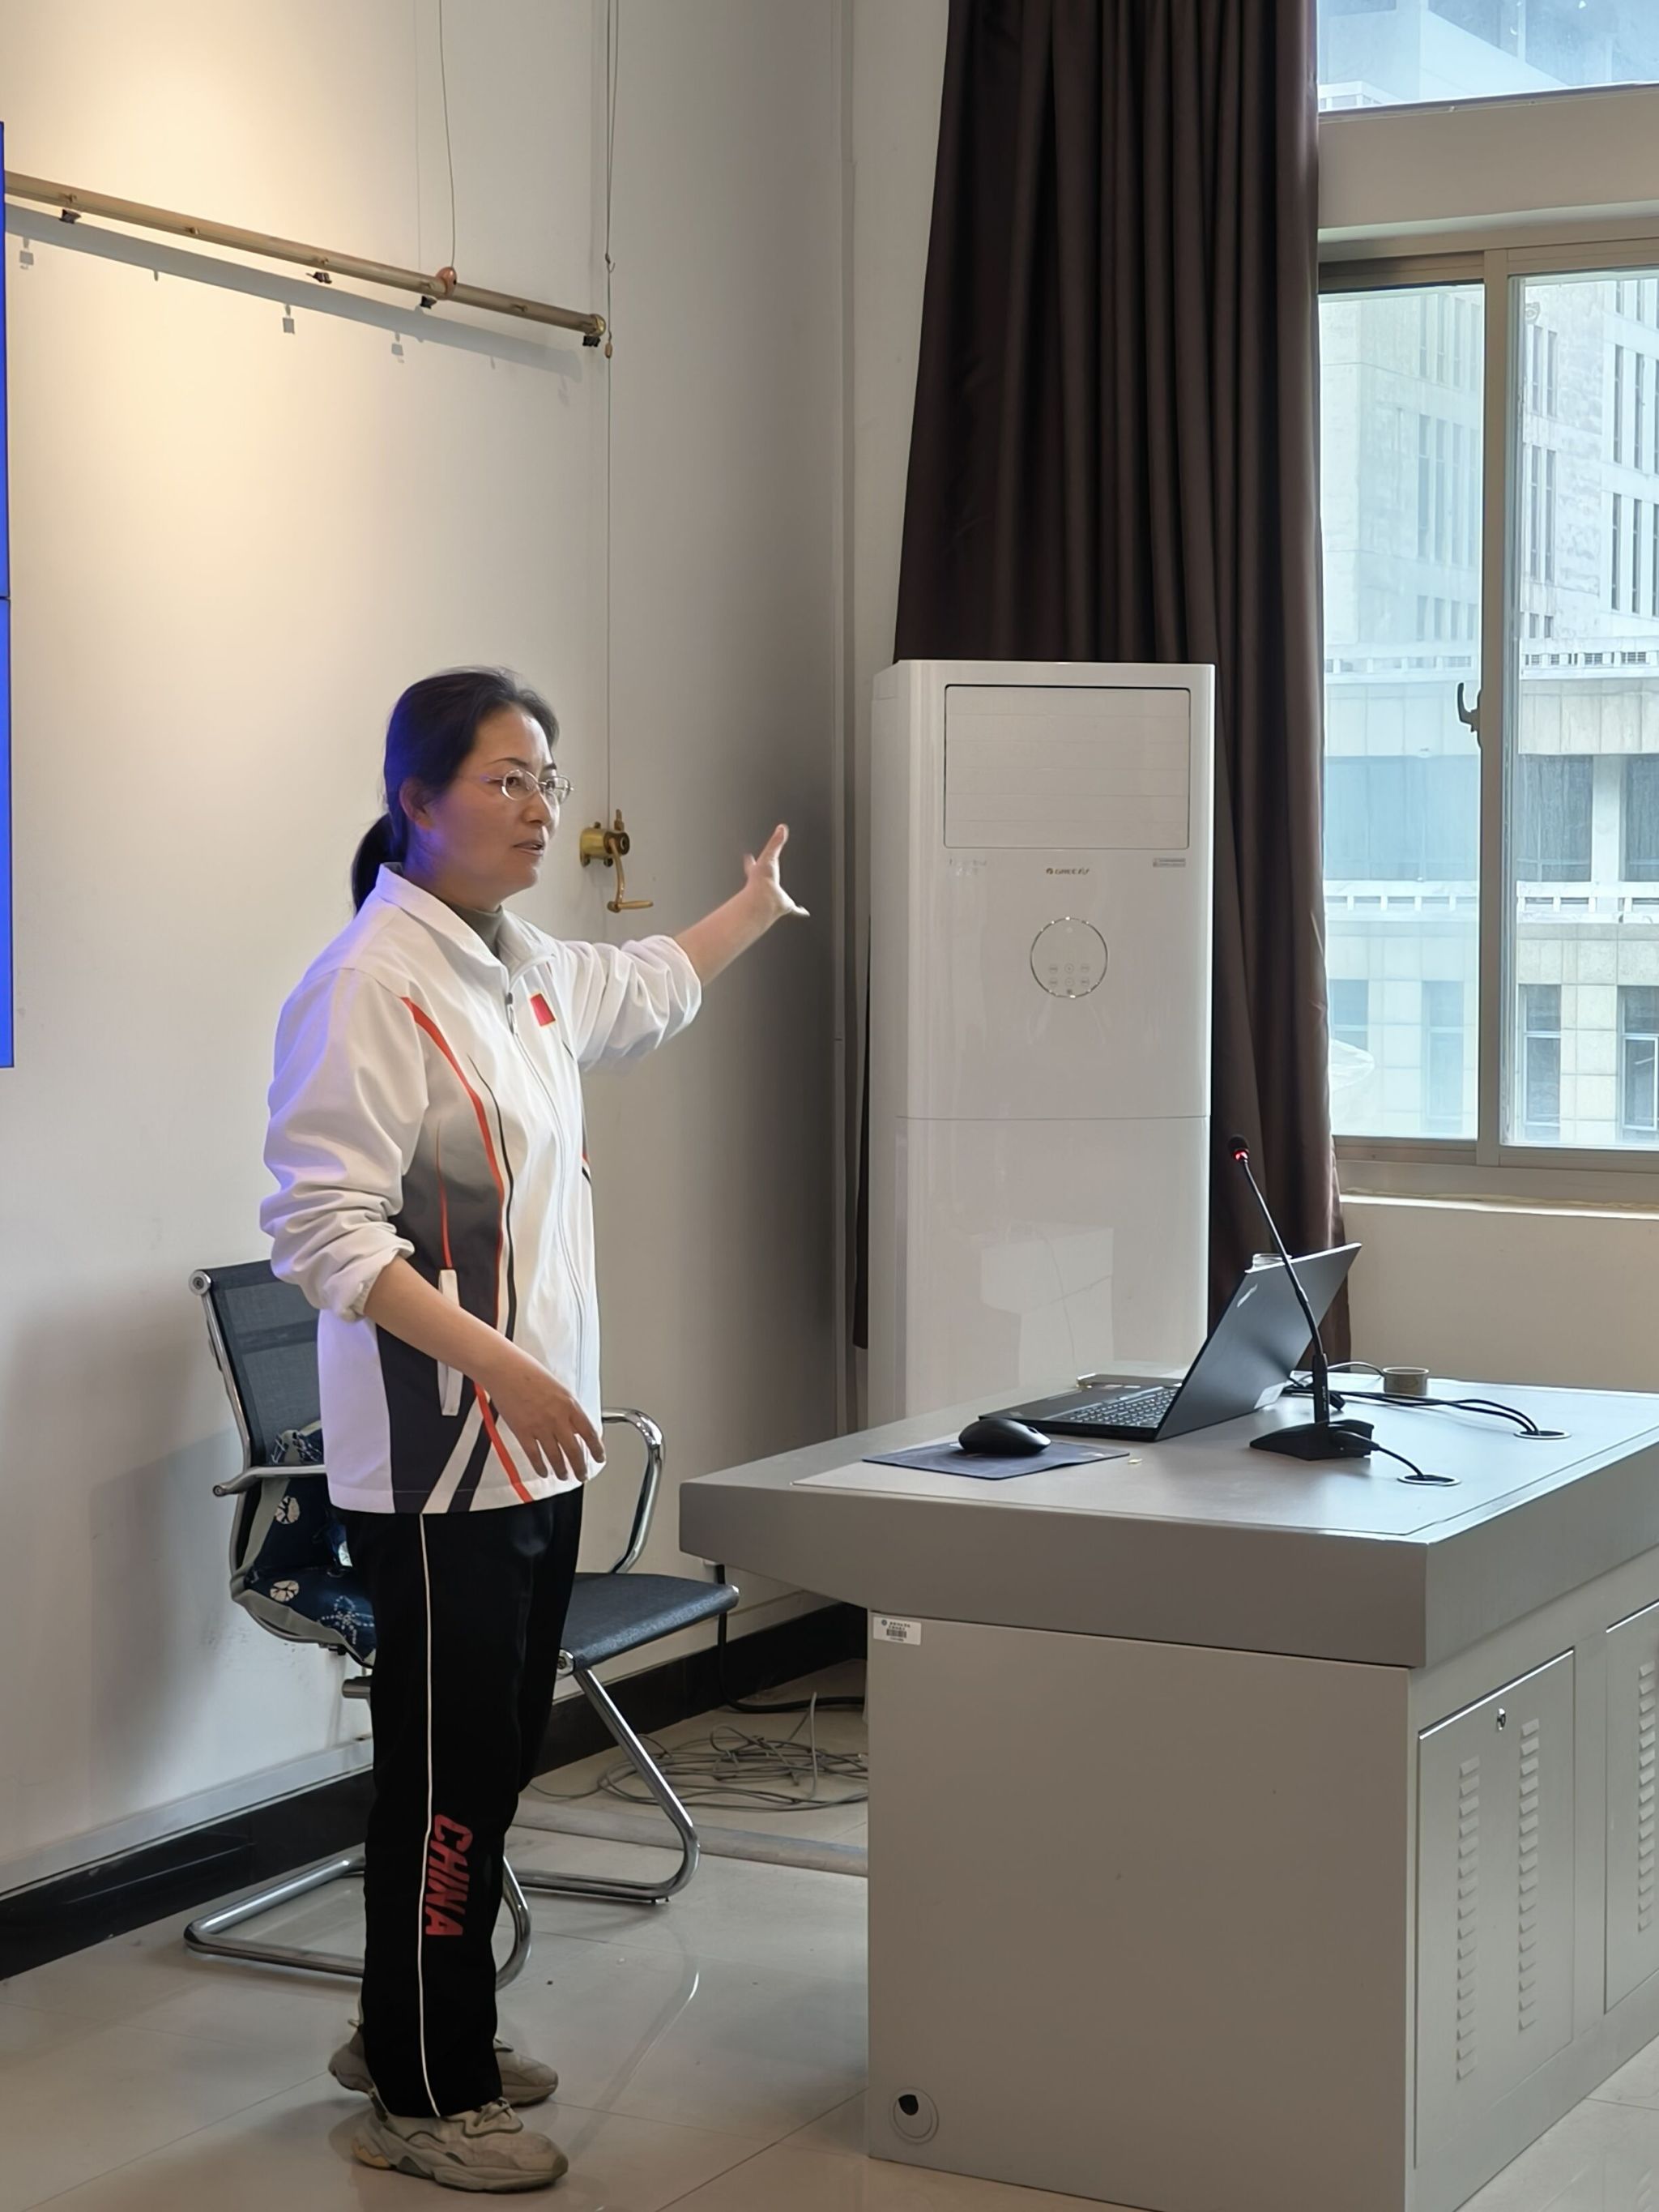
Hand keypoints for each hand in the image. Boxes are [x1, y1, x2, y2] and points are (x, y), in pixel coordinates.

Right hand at [484, 1348, 604, 1483]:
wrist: (506, 1370)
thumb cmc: (529, 1373)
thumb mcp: (558, 1388)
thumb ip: (568, 1408)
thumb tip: (574, 1425)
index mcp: (569, 1405)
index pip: (589, 1433)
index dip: (597, 1449)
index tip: (600, 1457)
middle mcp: (557, 1418)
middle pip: (574, 1450)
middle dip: (580, 1467)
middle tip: (582, 1474)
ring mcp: (540, 1426)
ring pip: (556, 1457)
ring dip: (562, 1470)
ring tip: (564, 1475)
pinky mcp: (523, 1432)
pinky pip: (535, 1456)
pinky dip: (541, 1467)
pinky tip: (544, 1472)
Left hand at [744, 824, 808, 923]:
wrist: (763, 899)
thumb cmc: (761, 879)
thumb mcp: (770, 854)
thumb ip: (776, 841)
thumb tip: (781, 827)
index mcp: (759, 873)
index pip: (752, 864)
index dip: (750, 860)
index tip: (747, 856)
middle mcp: (765, 886)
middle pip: (764, 881)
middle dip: (765, 879)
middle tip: (765, 877)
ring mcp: (774, 895)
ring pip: (778, 896)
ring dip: (780, 896)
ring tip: (784, 898)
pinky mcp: (784, 905)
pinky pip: (793, 909)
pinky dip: (799, 911)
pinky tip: (803, 912)